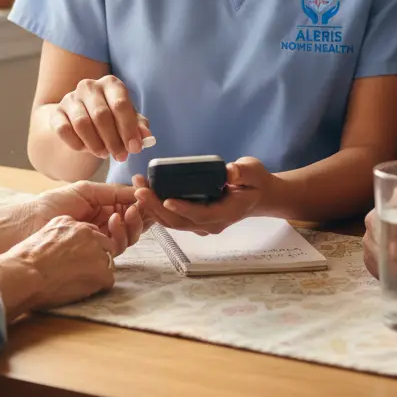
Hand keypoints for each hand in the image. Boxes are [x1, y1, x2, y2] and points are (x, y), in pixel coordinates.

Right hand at [0, 215, 115, 315]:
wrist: (24, 274)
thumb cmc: (23, 261)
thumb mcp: (40, 235)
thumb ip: (56, 237)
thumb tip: (60, 248)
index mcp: (69, 222)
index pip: (88, 233)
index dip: (83, 248)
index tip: (73, 259)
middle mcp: (86, 232)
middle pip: (103, 243)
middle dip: (95, 257)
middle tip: (78, 272)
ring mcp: (96, 251)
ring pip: (107, 261)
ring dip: (97, 272)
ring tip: (77, 282)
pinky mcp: (101, 271)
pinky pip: (108, 280)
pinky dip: (98, 287)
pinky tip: (81, 291)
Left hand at [31, 181, 145, 254]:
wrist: (29, 226)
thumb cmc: (51, 205)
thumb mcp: (86, 191)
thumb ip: (114, 191)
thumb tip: (139, 191)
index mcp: (102, 207)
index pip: (129, 205)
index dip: (141, 201)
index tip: (147, 193)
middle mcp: (104, 225)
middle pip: (134, 223)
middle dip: (142, 214)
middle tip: (141, 205)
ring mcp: (100, 240)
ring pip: (130, 236)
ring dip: (133, 223)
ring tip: (126, 212)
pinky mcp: (96, 255)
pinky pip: (118, 246)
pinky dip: (122, 233)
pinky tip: (114, 220)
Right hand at [49, 76, 152, 162]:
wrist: (81, 119)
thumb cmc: (111, 118)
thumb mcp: (128, 120)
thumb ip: (138, 127)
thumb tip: (146, 137)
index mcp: (111, 84)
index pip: (120, 104)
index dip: (128, 129)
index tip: (135, 148)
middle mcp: (89, 86)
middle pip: (101, 115)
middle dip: (113, 140)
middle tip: (121, 156)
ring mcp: (70, 98)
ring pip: (82, 124)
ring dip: (95, 144)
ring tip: (104, 153)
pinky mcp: (56, 113)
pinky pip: (64, 130)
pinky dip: (77, 144)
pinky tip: (86, 149)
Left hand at [131, 157, 276, 234]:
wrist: (258, 196)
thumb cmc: (255, 182)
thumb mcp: (253, 172)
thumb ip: (242, 172)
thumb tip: (229, 172)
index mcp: (225, 213)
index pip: (201, 215)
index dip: (183, 209)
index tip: (166, 199)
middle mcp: (211, 224)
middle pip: (180, 222)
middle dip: (157, 207)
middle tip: (140, 188)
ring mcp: (202, 224)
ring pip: (173, 222)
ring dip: (153, 207)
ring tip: (138, 187)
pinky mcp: (194, 219)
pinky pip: (173, 218)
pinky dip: (157, 208)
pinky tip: (146, 192)